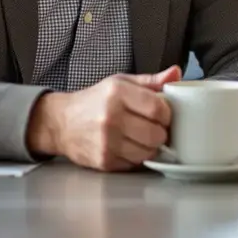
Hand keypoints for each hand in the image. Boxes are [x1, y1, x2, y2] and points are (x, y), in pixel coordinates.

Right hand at [26, 66, 180, 170]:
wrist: (61, 123)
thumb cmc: (95, 101)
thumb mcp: (120, 83)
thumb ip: (151, 81)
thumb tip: (176, 73)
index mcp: (118, 93)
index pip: (159, 109)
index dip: (167, 114)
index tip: (162, 114)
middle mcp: (111, 118)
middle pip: (157, 134)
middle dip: (160, 132)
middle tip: (153, 127)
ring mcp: (107, 142)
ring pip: (148, 152)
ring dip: (150, 146)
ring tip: (141, 137)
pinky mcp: (104, 161)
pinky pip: (134, 164)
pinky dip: (136, 157)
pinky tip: (128, 146)